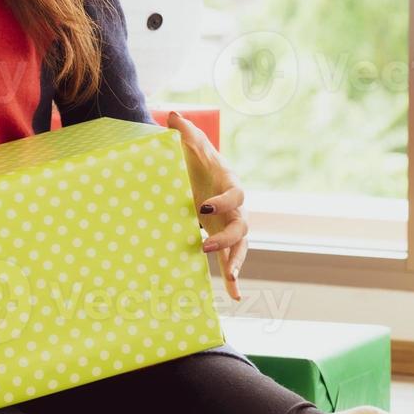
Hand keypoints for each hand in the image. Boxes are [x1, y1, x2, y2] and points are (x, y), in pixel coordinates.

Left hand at [168, 110, 247, 301]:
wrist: (204, 176)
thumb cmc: (199, 160)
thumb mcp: (191, 146)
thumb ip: (185, 132)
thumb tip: (171, 115)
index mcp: (231, 185)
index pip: (235, 195)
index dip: (224, 202)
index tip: (204, 209)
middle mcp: (237, 210)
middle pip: (241, 227)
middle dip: (226, 239)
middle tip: (204, 246)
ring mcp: (232, 228)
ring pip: (241, 249)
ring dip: (235, 263)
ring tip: (231, 281)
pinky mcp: (224, 242)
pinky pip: (232, 262)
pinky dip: (233, 279)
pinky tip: (233, 297)